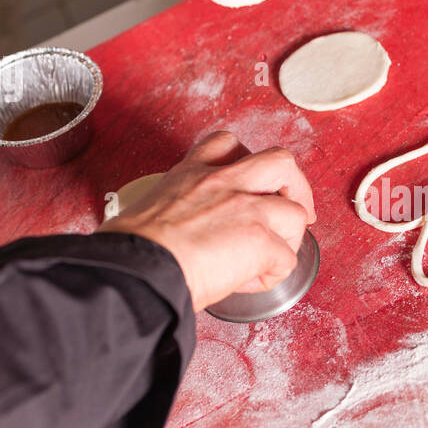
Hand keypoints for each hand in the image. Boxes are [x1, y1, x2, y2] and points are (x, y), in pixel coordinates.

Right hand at [102, 132, 315, 311]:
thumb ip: (176, 208)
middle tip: (292, 209)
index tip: (249, 182)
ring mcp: (247, 209)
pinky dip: (273, 275)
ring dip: (289, 238)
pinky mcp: (260, 241)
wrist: (136, 269)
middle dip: (296, 187)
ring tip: (270, 257)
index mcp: (193, 174)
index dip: (248, 161)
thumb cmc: (131, 250)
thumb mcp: (149, 207)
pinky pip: (286, 260)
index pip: (228, 144)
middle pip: (281, 162)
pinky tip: (249, 282)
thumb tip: (178, 236)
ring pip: (296, 212)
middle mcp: (224, 184)